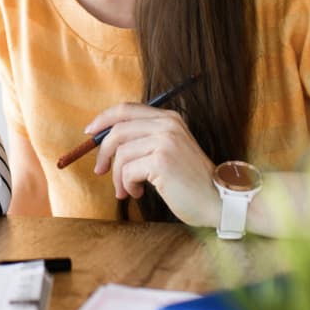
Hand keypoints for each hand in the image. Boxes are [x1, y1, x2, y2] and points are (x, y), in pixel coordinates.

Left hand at [87, 103, 219, 227]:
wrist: (219, 201)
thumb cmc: (191, 182)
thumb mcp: (170, 151)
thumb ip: (145, 140)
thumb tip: (105, 141)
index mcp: (169, 119)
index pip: (126, 109)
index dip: (103, 119)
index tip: (89, 133)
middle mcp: (167, 125)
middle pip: (117, 130)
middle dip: (103, 153)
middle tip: (100, 171)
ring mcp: (165, 141)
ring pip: (120, 154)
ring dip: (117, 177)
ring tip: (127, 190)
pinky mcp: (161, 160)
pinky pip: (127, 171)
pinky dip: (127, 185)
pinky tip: (138, 193)